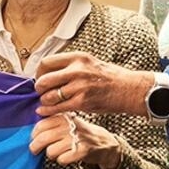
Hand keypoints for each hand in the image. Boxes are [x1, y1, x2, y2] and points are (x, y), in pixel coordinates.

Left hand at [29, 113, 122, 168]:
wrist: (104, 142)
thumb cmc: (79, 133)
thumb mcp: (67, 123)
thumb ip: (50, 123)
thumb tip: (30, 132)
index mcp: (63, 117)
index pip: (40, 126)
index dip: (33, 135)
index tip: (33, 139)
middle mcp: (69, 125)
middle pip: (42, 139)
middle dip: (35, 147)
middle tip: (35, 151)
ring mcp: (77, 138)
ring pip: (51, 151)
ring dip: (51, 155)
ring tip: (58, 152)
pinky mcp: (83, 150)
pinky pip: (62, 159)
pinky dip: (62, 160)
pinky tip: (67, 156)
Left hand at [33, 51, 153, 116]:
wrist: (129, 89)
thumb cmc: (109, 77)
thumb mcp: (89, 62)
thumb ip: (69, 66)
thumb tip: (47, 72)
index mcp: (77, 58)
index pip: (46, 62)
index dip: (39, 72)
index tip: (41, 78)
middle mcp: (77, 70)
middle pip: (44, 80)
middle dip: (39, 88)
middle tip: (41, 92)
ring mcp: (79, 87)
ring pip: (49, 95)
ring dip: (44, 100)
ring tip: (47, 101)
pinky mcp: (82, 102)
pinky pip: (58, 107)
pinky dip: (48, 110)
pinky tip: (44, 111)